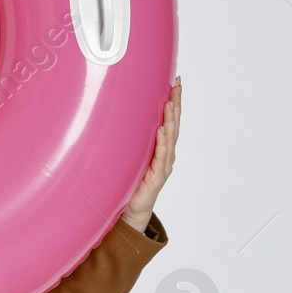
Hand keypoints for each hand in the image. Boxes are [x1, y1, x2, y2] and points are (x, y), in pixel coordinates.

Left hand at [121, 76, 180, 231]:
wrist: (131, 210)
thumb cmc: (131, 182)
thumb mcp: (130, 156)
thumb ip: (130, 140)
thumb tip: (113, 116)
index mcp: (160, 147)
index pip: (169, 119)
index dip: (173, 101)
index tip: (175, 82)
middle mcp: (165, 154)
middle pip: (174, 123)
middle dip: (176, 102)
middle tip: (178, 84)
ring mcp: (163, 164)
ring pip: (171, 137)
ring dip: (172, 118)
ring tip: (172, 101)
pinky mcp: (157, 175)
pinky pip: (161, 156)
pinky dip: (163, 142)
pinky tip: (163, 130)